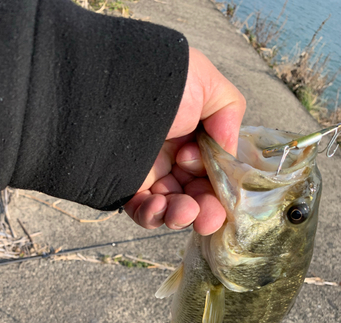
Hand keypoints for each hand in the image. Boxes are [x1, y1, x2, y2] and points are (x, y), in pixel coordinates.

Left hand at [124, 47, 245, 234]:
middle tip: (209, 219)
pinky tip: (159, 208)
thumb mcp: (210, 88)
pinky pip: (141, 210)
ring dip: (182, 216)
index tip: (220, 186)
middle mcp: (173, 158)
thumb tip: (228, 155)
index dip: (220, 188)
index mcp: (195, 139)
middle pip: (195, 196)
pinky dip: (153, 216)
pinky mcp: (126, 185)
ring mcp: (149, 173)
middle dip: (206, 211)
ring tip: (184, 212)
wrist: (117, 80)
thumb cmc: (165, 80)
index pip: (213, 174)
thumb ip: (228, 119)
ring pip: (170, 208)